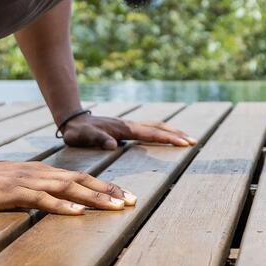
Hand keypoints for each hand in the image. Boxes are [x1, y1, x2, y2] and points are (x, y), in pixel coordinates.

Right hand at [0, 158, 133, 214]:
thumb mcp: (18, 185)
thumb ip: (39, 191)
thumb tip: (61, 203)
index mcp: (43, 172)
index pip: (80, 178)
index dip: (104, 186)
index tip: (126, 196)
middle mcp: (40, 174)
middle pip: (82, 181)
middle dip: (109, 191)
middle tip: (133, 201)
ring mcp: (28, 182)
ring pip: (69, 188)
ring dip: (94, 198)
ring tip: (116, 206)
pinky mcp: (14, 193)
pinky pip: (42, 200)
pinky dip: (62, 205)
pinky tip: (77, 212)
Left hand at [61, 113, 194, 149]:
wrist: (72, 120)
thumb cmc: (77, 132)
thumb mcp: (83, 137)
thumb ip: (96, 139)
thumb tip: (111, 144)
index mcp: (123, 129)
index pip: (150, 134)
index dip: (168, 138)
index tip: (184, 143)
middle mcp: (129, 125)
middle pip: (158, 127)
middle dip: (176, 134)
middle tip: (193, 142)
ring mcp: (128, 126)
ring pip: (155, 126)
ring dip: (171, 131)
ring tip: (186, 138)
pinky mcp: (126, 128)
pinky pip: (148, 129)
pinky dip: (161, 132)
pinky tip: (166, 136)